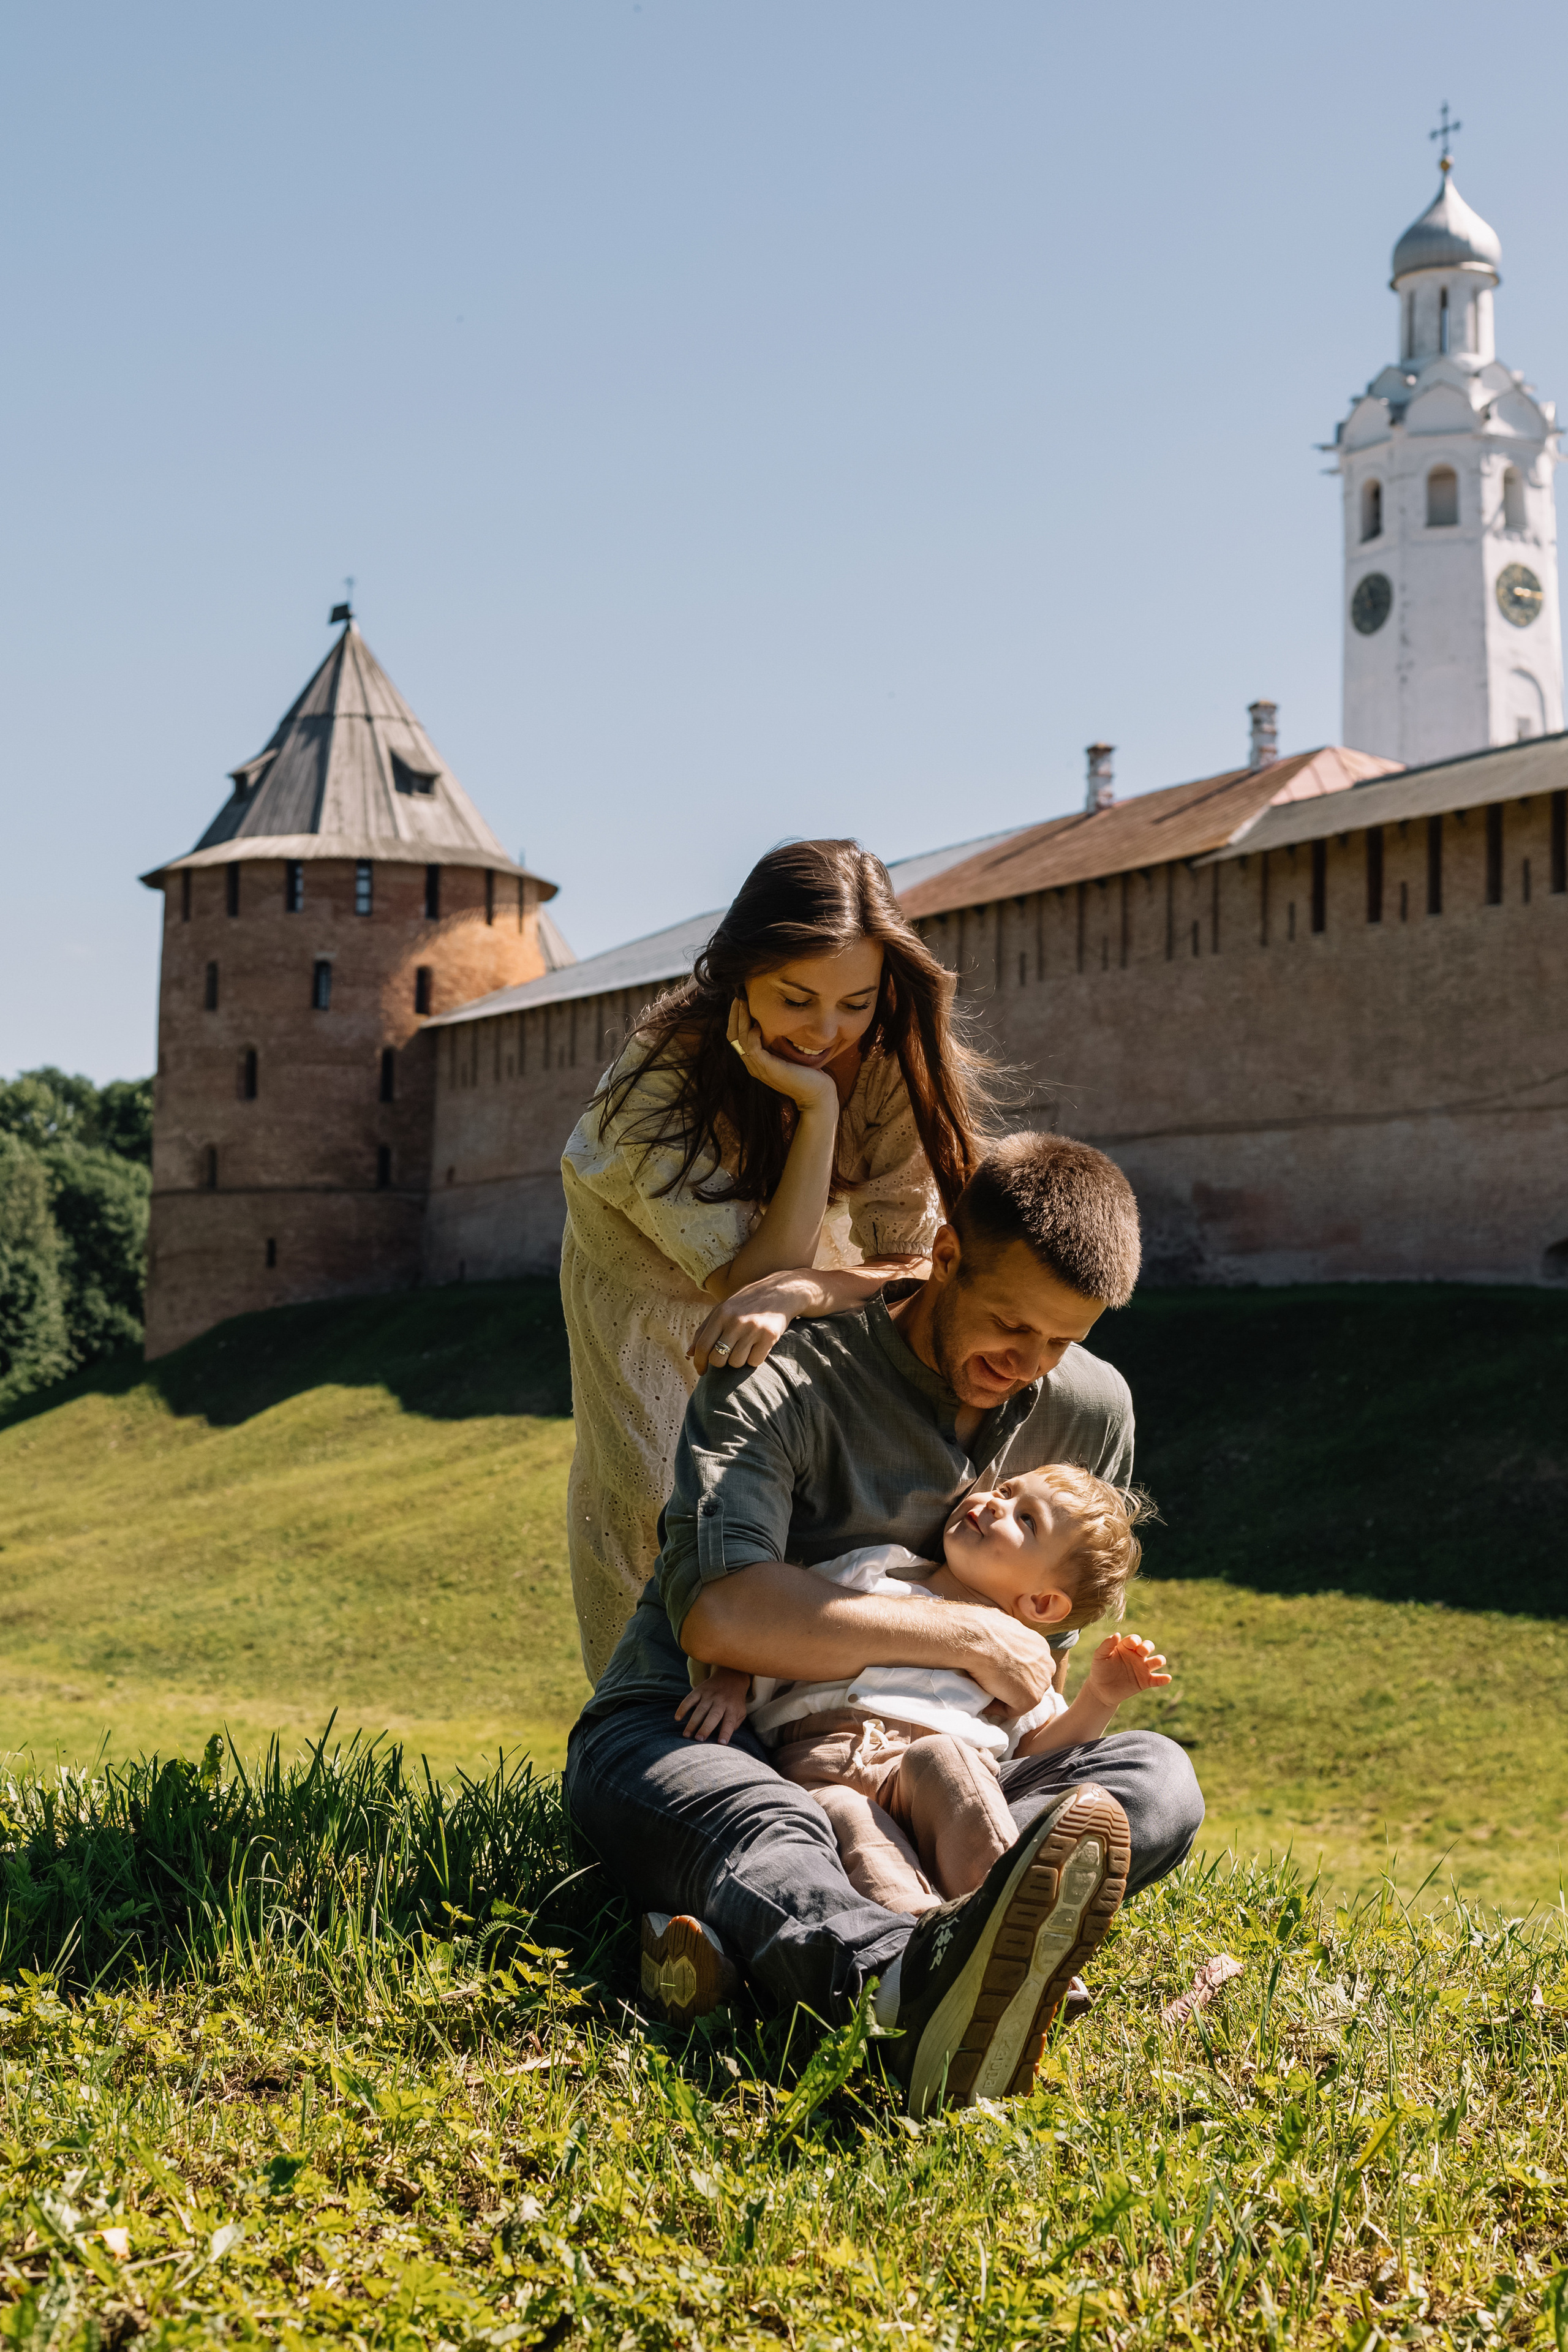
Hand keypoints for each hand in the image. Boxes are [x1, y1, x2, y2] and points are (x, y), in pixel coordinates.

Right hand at [675, 1668, 751, 1743]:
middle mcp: (721, 1701)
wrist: (731, 1676)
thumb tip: (722, 1737)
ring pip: (700, 1710)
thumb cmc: (735, 1701)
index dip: (726, 1733)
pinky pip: (690, 1699)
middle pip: (713, 1716)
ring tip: (686, 1735)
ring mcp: (710, 1695)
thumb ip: (734, 1725)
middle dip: (705, 1728)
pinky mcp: (700, 1690)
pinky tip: (678, 1718)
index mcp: (732, 1708)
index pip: (730, 1722)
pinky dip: (683, 1708)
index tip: (721, 1743)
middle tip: (698, 1739)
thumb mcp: (740, 1712)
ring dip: (693, 1723)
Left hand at [690, 1272, 811, 1373]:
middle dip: (721, 1362)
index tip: (701, 1371)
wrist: (781, 1291)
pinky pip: (754, 1362)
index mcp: (721, 1314)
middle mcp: (735, 1321)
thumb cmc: (747, 1302)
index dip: (699, 1363)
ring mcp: (753, 1329)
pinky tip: (758, 1346)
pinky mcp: (769, 1336)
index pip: (703, 1346)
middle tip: (728, 1354)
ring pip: (736, 1363)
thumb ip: (704, 1330)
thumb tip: (689, 1353)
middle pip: (718, 1359)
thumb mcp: (723, 1309)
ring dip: (739, 1360)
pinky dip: (755, 1358)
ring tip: (746, 1346)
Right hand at [727, 996, 840, 1117]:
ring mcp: (758, 1067)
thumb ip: (778, 1040)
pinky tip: (758, 1024)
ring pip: (739, 1040)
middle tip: (738, 996)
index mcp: (756, 1060)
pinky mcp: (767, 1069)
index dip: (735, 1018)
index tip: (741, 999)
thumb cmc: (806, 1072)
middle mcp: (753, 1064)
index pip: (736, 1036)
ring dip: (740, 1019)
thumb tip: (777, 1020)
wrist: (817, 1094)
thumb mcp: (788, 1052)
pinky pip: (752, 1048)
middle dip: (734, 1015)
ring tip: (743, 1003)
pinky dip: (752, 1034)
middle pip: (733, 1036)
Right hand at [957, 1609, 1059, 1716]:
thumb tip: (998, 1648)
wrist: (978, 1639)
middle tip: (991, 1683)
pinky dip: (995, 1707)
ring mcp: (1041, 1682)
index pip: (1031, 1667)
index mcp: (1040, 1646)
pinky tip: (984, 1695)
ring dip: (1005, 1696)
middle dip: (1013, 1686)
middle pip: (1030, 1683)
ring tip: (985, 1689)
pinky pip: (1011, 1710)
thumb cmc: (981, 1631)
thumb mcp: (1002, 1629)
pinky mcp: (1031, 1699)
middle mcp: (1046, 1663)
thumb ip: (1010, 1643)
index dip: (1013, 1673)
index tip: (996, 1673)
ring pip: (1021, 1697)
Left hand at [1085, 1633, 1170, 1708]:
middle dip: (1148, 1646)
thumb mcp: (1099, 1656)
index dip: (1134, 1640)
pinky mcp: (1145, 1682)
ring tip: (1157, 1662)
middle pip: (1148, 1646)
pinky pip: (1157, 1679)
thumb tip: (1117, 1634)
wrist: (1101, 1690)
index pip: (1135, 1639)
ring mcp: (1142, 1668)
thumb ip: (1107, 1645)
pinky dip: (1163, 1679)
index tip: (1131, 1644)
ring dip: (1159, 1660)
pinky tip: (1167, 1678)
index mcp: (1126, 1647)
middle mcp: (1136, 1656)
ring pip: (1157, 1661)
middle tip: (1142, 1651)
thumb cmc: (1099, 1670)